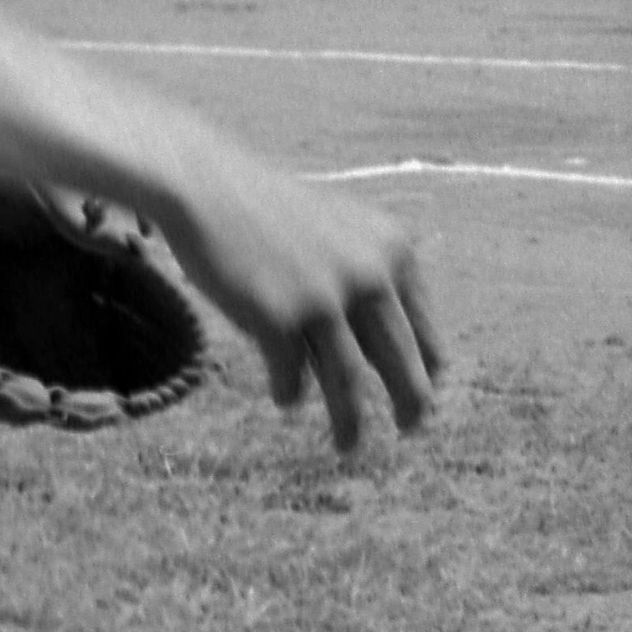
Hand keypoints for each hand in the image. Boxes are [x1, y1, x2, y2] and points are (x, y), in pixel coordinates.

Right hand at [153, 158, 440, 455]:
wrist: (206, 186)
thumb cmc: (268, 212)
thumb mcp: (336, 235)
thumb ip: (367, 281)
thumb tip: (385, 360)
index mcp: (393, 250)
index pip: (426, 330)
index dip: (425, 368)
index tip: (420, 390)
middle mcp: (368, 275)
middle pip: (402, 363)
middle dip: (410, 405)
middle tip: (410, 428)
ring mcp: (324, 298)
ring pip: (350, 383)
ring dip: (350, 421)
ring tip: (348, 444)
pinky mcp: (279, 318)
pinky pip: (292, 376)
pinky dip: (290, 391)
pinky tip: (285, 397)